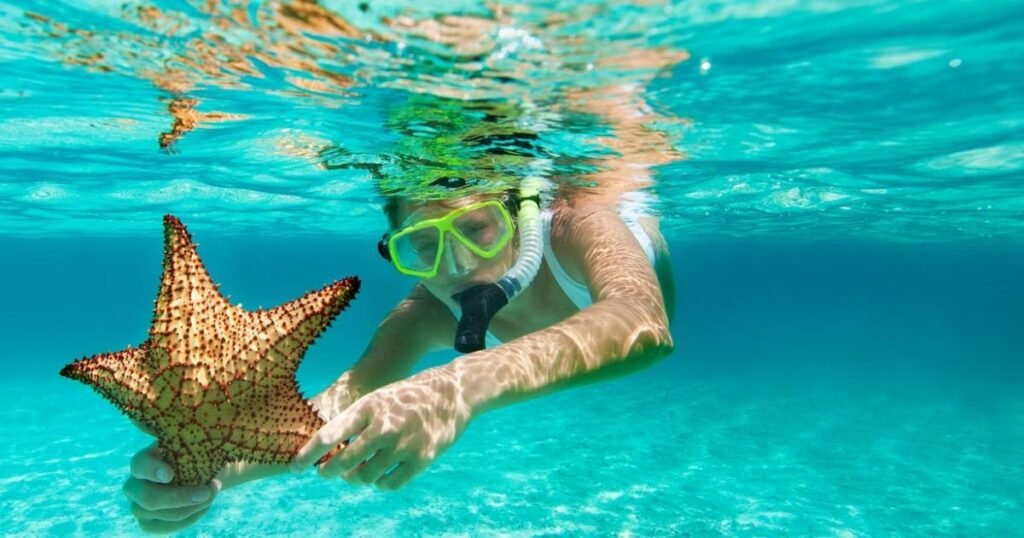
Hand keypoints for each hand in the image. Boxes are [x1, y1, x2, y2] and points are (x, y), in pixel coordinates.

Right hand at [122, 443, 220, 533]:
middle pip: (148, 498)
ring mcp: (139, 506)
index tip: (171, 474)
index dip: (153, 470)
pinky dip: (188, 519)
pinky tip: (204, 506)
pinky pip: (164, 528)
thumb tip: (186, 420)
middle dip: (180, 498)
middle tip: (208, 490)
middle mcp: (135, 484)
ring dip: (191, 508)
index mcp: (143, 461)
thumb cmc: (197, 454)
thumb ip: (188, 435)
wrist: (204, 472)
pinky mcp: (148, 522)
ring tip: (212, 493)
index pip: (140, 465)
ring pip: (159, 515)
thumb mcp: (194, 442)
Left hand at [291, 370, 472, 489]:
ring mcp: (404, 444)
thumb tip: (326, 451)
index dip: (308, 454)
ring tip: (355, 472)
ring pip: (365, 477)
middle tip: (325, 473)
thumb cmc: (406, 397)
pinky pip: (388, 484)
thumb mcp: (377, 399)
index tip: (295, 467)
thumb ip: (354, 422)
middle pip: (344, 462)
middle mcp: (384, 426)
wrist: (452, 393)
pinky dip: (379, 483)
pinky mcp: (421, 459)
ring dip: (355, 478)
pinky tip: (379, 475)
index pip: (329, 434)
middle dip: (329, 471)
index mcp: (369, 407)